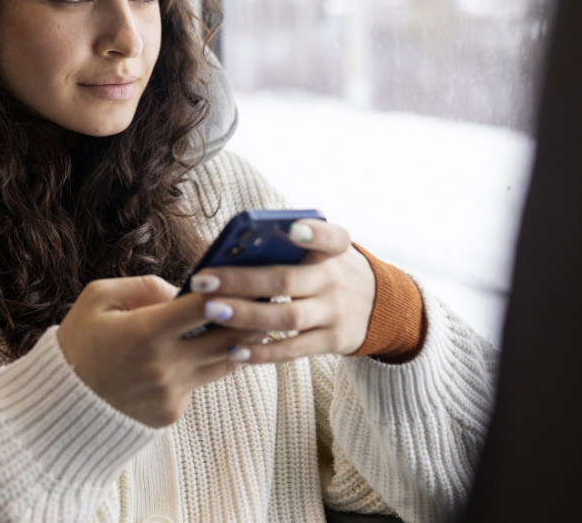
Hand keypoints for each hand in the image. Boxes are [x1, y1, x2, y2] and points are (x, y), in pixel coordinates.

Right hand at [55, 275, 263, 426]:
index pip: (204, 306)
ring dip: (242, 342)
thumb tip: (180, 287)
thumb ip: (142, 286)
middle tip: (272, 298)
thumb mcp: (97, 299)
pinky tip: (216, 348)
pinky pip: (201, 382)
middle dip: (252, 316)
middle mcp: (164, 365)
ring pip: (224, 362)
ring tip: (260, 320)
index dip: (232, 289)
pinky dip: (208, 365)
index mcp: (145, 332)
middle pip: (228, 337)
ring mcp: (171, 392)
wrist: (61, 405)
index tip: (251, 276)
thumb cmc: (79, 343)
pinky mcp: (172, 412)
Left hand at [189, 219, 375, 361]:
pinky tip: (233, 350)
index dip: (313, 233)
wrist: (379, 306)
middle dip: (242, 281)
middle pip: (287, 280)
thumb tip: (229, 251)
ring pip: (288, 317)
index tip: (292, 229)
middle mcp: (334, 280)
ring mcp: (334, 312)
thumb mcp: (323, 252)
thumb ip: (288, 248)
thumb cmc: (328, 270)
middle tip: (203, 280)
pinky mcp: (332, 341)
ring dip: (246, 315)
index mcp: (333, 250)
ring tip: (211, 311)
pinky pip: (294, 349)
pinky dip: (263, 352)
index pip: (330, 237)